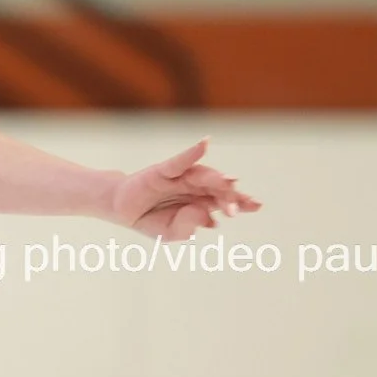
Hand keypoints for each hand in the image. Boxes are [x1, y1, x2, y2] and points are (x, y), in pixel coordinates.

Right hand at [110, 139, 260, 241]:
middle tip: (241, 206)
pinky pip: (179, 161)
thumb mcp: (169, 233)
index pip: (224, 201)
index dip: (241, 202)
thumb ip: (187, 227)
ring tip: (229, 182)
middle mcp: (194, 187)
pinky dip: (192, 152)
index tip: (257, 205)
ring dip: (216, 179)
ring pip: (202, 176)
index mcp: (200, 202)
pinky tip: (205, 143)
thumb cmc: (149, 219)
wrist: (119, 209)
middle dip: (230, 196)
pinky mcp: (162, 170)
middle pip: (217, 188)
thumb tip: (207, 217)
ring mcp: (179, 177)